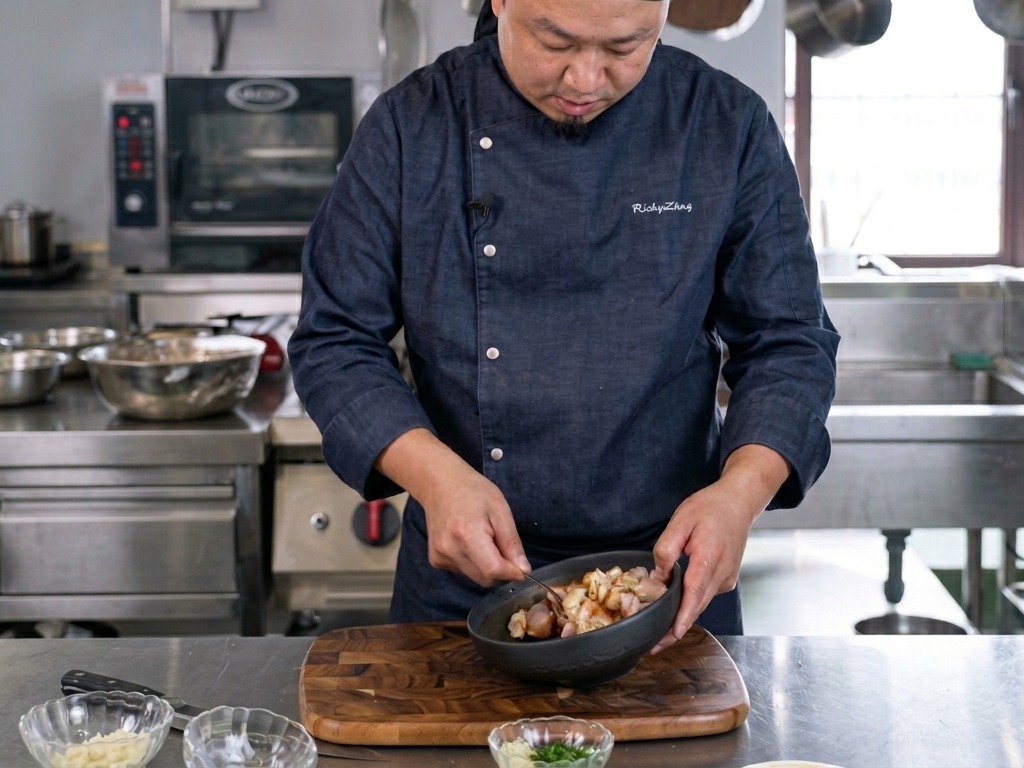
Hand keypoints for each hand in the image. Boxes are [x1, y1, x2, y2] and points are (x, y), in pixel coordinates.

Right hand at [375, 428, 529, 585]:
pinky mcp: (436, 560)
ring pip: (475, 578)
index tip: (521, 566)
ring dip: (486, 566)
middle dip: (500, 569)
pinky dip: (473, 563)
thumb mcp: (500, 510)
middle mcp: (449, 550)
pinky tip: (469, 542)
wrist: (439, 484)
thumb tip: (524, 571)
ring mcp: (440, 556)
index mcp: (467, 534)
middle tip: (500, 544)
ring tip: (483, 539)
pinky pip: (464, 572)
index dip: (512, 572)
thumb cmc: (473, 491)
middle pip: (485, 578)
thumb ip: (511, 542)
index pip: (493, 570)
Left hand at [649, 443, 789, 652]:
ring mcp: (727, 578)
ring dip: (683, 617)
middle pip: (697, 607)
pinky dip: (691, 603)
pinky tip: (675, 606)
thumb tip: (659, 577)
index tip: (672, 637)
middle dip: (675, 628)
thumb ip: (666, 549)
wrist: (739, 503)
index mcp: (709, 558)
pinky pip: (705, 595)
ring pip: (701, 603)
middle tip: (653, 646)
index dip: (682, 618)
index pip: (694, 594)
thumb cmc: (710, 508)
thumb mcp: (681, 521)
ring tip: (659, 632)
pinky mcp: (727, 579)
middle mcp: (721, 573)